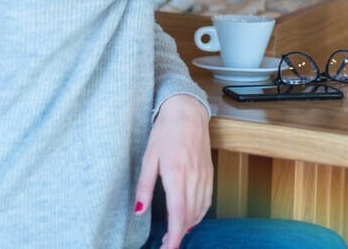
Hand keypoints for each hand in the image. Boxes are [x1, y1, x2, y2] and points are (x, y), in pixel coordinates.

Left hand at [134, 95, 211, 248]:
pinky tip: (190, 217)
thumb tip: (138, 210)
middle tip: (165, 243)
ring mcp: (204, 175)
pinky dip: (199, 213)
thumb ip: (144, 186)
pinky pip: (207, 199)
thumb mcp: (148, 158)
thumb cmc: (166, 132)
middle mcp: (194, 178)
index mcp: (177, 175)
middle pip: (190, 216)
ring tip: (175, 233)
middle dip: (179, 234)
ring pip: (200, 210)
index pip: (178, 214)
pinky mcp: (209, 172)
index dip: (175, 236)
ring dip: (189, 225)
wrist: (187, 112)